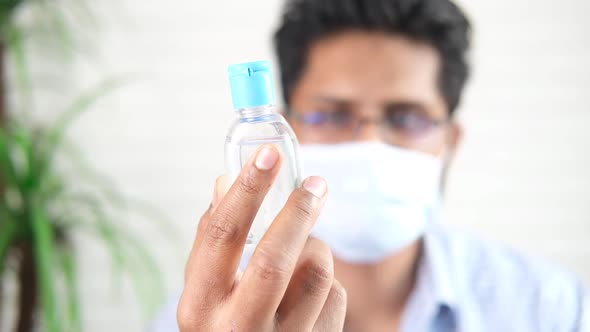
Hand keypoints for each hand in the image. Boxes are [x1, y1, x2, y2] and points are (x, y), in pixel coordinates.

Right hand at [177, 145, 346, 331]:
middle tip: (315, 184)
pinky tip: (310, 294)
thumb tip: (224, 181)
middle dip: (297, 212)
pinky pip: (335, 296)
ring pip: (316, 274)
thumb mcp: (206, 290)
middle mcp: (235, 329)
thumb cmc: (224, 323)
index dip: (247, 189)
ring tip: (305, 251)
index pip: (222, 236)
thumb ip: (213, 241)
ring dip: (316, 250)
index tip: (269, 154)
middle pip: (274, 258)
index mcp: (200, 305)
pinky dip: (327, 282)